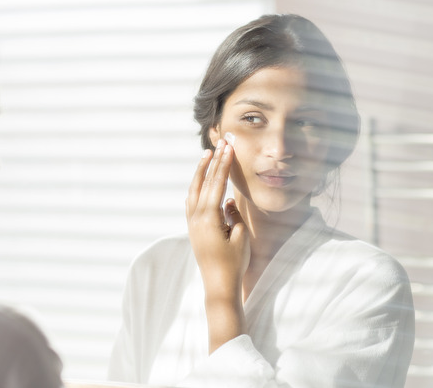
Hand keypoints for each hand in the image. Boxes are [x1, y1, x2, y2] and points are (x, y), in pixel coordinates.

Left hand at [186, 139, 249, 351]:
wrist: (219, 286)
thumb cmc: (234, 264)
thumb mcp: (240, 237)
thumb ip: (233, 215)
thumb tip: (226, 202)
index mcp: (208, 217)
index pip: (216, 183)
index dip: (223, 164)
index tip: (228, 148)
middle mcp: (196, 218)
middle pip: (203, 183)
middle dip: (211, 162)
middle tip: (219, 145)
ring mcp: (192, 223)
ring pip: (193, 190)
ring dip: (201, 173)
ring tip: (207, 156)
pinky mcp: (193, 229)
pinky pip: (192, 201)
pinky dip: (197, 187)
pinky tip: (201, 182)